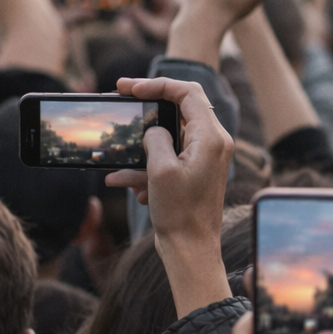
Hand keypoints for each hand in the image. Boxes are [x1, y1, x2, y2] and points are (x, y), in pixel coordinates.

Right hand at [105, 75, 234, 314]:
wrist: (191, 249)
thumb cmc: (180, 213)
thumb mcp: (160, 170)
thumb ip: (156, 137)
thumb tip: (154, 128)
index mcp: (211, 138)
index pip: (188, 92)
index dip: (157, 84)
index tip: (129, 87)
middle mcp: (213, 143)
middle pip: (179, 109)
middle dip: (147, 107)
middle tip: (121, 98)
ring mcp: (205, 158)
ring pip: (168, 137)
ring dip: (141, 148)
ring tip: (118, 164)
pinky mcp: (195, 172)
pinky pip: (167, 158)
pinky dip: (145, 167)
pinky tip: (124, 182)